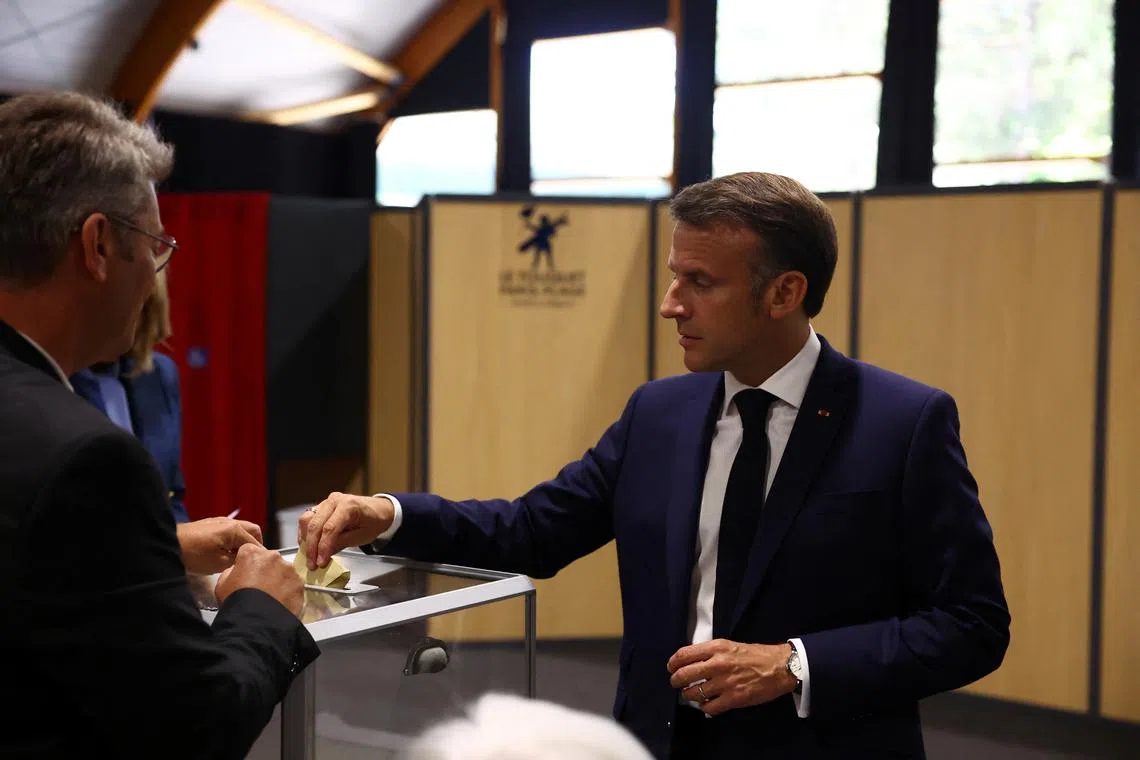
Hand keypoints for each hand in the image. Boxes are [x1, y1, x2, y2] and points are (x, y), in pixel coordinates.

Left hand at [176, 517, 263, 574]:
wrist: (168, 545)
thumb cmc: (194, 555)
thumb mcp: (220, 563)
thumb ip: (237, 559)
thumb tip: (245, 558)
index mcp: (235, 529)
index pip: (255, 542)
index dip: (259, 555)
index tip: (259, 566)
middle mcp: (229, 521)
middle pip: (252, 530)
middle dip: (254, 544)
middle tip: (250, 560)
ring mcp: (219, 521)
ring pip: (240, 529)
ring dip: (242, 541)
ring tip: (236, 557)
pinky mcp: (209, 524)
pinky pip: (228, 530)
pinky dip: (231, 539)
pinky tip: (223, 551)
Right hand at [215, 543, 303, 615]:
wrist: (255, 621)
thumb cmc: (237, 602)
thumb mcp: (222, 583)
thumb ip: (232, 571)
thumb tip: (239, 570)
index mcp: (252, 553)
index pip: (250, 551)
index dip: (248, 563)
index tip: (247, 574)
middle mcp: (273, 556)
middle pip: (270, 560)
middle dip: (266, 570)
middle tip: (260, 588)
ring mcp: (289, 569)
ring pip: (284, 571)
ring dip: (279, 580)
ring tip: (272, 597)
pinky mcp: (299, 583)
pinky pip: (294, 584)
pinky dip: (290, 591)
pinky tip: (281, 603)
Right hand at [298, 492, 393, 569]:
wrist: (378, 509)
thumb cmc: (374, 522)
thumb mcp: (363, 536)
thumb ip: (342, 543)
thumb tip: (323, 555)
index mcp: (348, 506)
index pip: (330, 528)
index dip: (323, 547)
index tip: (320, 563)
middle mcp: (334, 500)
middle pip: (315, 524)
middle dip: (311, 547)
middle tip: (312, 564)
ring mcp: (326, 502)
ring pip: (307, 520)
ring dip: (305, 540)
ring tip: (308, 556)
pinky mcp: (321, 506)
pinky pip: (307, 519)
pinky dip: (305, 533)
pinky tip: (308, 546)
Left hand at [667, 640, 796, 715]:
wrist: (779, 667)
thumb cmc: (755, 654)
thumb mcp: (730, 645)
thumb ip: (711, 652)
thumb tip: (692, 660)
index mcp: (716, 648)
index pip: (684, 655)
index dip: (673, 663)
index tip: (671, 667)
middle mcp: (717, 664)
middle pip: (684, 675)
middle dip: (676, 681)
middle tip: (677, 683)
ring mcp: (724, 683)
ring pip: (693, 693)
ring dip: (688, 696)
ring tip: (690, 695)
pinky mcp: (733, 699)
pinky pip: (709, 707)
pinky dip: (704, 707)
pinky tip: (706, 704)